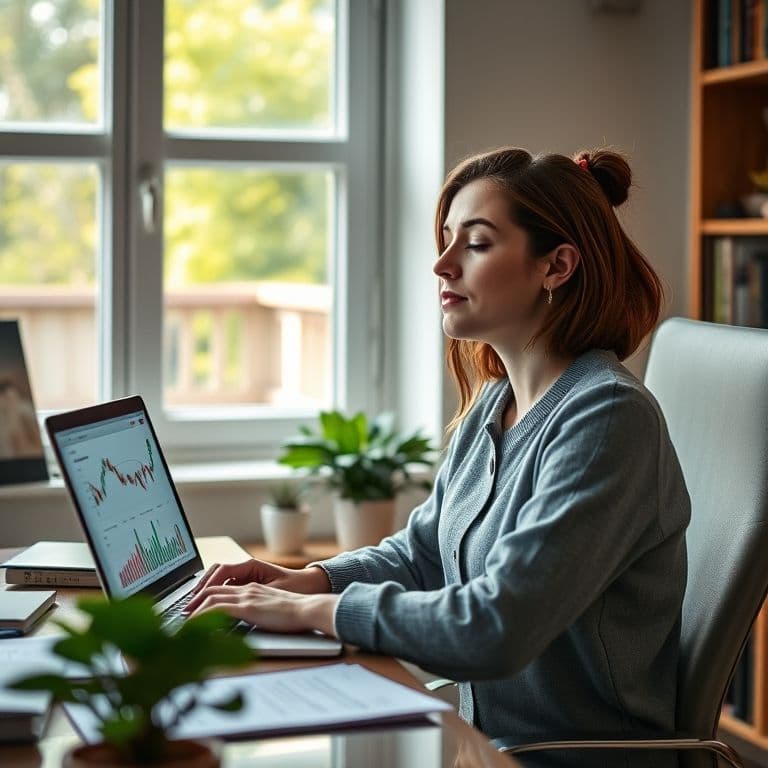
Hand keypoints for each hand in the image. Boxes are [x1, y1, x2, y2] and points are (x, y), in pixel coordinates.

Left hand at [185, 558, 329, 614]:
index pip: (224, 587)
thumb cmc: (298, 613)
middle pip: (213, 589)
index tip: (196, 607)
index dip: (207, 595)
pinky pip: (217, 609)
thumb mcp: (275, 609)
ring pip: (211, 597)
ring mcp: (247, 596)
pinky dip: (201, 616)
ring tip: (184, 621)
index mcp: (254, 588)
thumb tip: (252, 622)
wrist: (309, 609)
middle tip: (183, 613)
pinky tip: (193, 626)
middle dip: (195, 600)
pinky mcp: (247, 607)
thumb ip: (262, 611)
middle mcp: (248, 589)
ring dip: (194, 608)